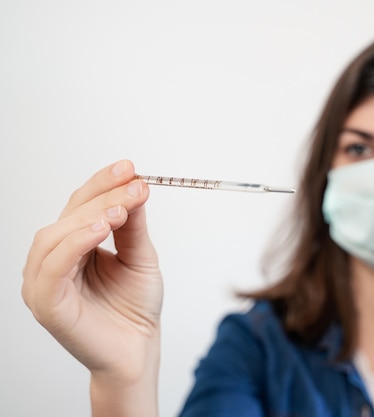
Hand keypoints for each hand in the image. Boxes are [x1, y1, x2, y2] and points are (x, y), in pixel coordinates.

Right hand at [22, 160, 162, 413]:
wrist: (138, 349)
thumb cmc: (135, 307)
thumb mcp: (140, 257)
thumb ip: (133, 225)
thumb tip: (135, 186)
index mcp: (74, 247)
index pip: (81, 206)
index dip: (102, 183)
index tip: (130, 167)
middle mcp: (54, 261)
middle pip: (68, 215)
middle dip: (102, 195)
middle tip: (133, 184)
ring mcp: (45, 282)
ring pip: (56, 236)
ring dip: (89, 216)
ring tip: (121, 208)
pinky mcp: (46, 303)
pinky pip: (53, 267)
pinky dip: (75, 243)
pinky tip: (101, 229)